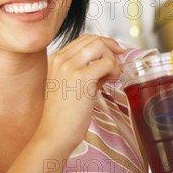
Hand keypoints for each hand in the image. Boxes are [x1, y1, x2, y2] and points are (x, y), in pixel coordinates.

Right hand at [37, 35, 124, 153]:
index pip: (83, 39)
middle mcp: (61, 58)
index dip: (102, 44)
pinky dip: (114, 70)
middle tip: (118, 63)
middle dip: (110, 48)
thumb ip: (85, 70)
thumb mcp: (69, 84)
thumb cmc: (63, 114)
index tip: (113, 53)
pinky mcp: (82, 77)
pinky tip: (110, 81)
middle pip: (93, 39)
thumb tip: (108, 62)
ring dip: (112, 59)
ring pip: (100, 46)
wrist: (54, 133)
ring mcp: (70, 66)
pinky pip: (107, 63)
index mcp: (55, 58)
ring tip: (112, 76)